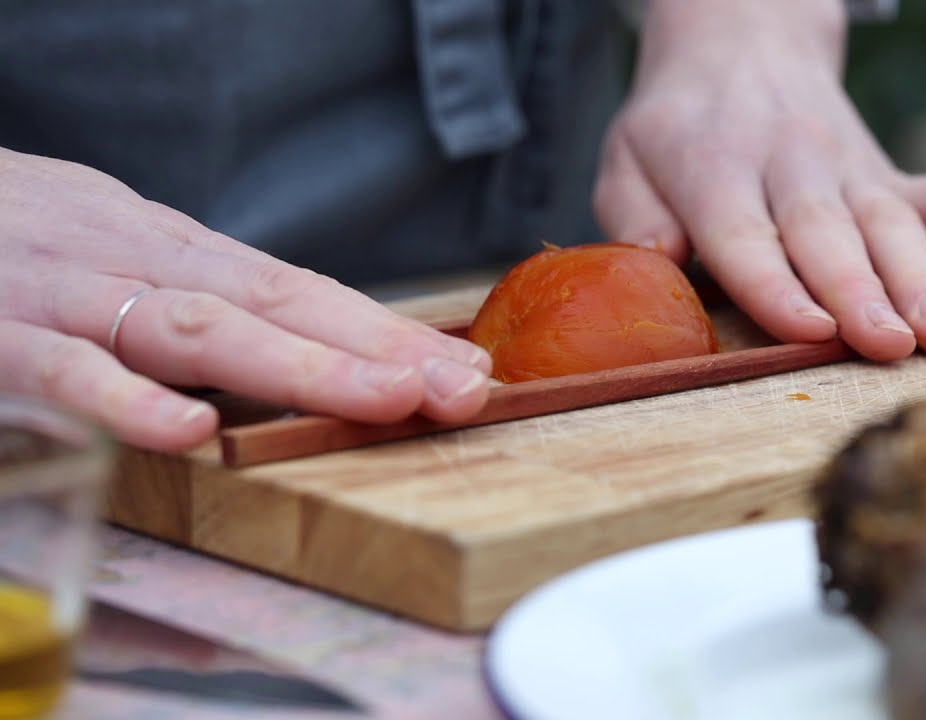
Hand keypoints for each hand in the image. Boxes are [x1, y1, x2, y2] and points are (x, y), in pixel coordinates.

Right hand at [0, 148, 490, 452]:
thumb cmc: (12, 239)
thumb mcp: (116, 254)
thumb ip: (195, 301)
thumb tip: (292, 353)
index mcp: (170, 247)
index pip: (297, 289)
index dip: (382, 331)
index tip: (464, 371)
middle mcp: (135, 259)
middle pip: (275, 303)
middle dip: (374, 350)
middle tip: (460, 389)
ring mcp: (66, 293)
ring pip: (196, 328)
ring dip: (298, 366)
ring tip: (383, 400)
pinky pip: (62, 370)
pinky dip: (125, 401)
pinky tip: (190, 432)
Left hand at [594, 0, 925, 361]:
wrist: (741, 49)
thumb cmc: (676, 129)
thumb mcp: (626, 159)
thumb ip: (634, 212)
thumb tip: (658, 255)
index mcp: (717, 169)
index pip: (747, 235)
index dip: (776, 286)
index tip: (810, 330)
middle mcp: (793, 167)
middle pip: (828, 234)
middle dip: (861, 293)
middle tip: (891, 348)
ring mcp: (851, 171)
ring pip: (891, 225)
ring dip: (921, 281)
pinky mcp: (891, 177)